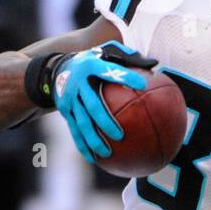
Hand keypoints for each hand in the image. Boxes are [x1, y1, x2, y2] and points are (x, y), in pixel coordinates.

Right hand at [52, 42, 158, 162]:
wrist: (56, 68)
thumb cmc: (92, 61)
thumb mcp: (105, 52)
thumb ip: (127, 56)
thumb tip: (154, 63)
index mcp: (90, 66)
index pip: (109, 71)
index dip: (125, 77)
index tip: (142, 85)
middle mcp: (78, 83)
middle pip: (92, 105)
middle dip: (105, 121)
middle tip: (120, 135)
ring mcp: (69, 99)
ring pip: (82, 122)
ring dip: (93, 139)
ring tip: (107, 153)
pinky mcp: (65, 111)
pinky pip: (74, 130)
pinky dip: (82, 144)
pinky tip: (93, 158)